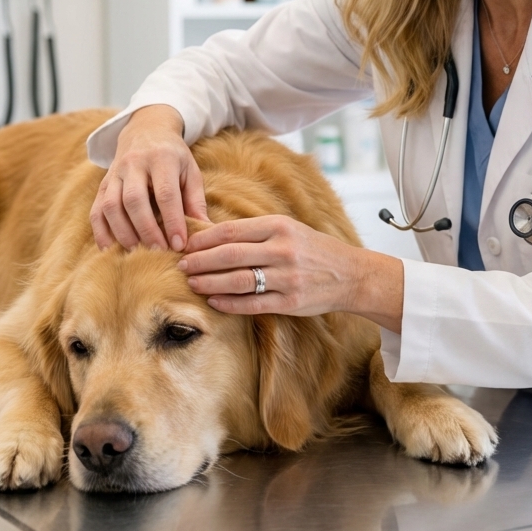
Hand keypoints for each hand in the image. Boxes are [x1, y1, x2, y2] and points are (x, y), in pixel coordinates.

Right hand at [90, 105, 207, 251]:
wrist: (146, 130)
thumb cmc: (174, 157)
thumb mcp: (190, 171)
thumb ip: (196, 200)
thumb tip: (206, 230)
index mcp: (162, 158)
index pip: (166, 193)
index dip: (172, 221)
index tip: (179, 244)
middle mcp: (134, 164)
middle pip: (135, 200)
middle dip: (146, 230)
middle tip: (159, 252)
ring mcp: (114, 173)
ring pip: (111, 205)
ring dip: (123, 233)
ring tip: (138, 253)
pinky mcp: (102, 184)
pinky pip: (96, 209)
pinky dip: (101, 232)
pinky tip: (111, 249)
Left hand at [177, 215, 403, 331]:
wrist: (350, 274)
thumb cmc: (312, 249)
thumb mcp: (288, 229)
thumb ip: (255, 231)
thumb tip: (211, 235)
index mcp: (279, 226)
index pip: (231, 231)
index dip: (204, 239)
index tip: (186, 245)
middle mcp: (283, 250)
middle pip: (230, 255)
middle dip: (201, 261)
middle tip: (181, 266)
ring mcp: (287, 277)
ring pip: (238, 280)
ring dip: (210, 283)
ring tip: (193, 284)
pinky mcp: (291, 302)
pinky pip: (253, 303)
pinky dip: (230, 303)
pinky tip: (214, 302)